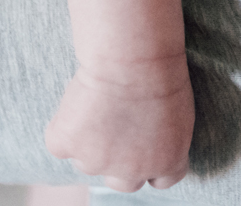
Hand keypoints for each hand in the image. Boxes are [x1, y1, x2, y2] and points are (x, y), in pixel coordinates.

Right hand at [44, 55, 193, 193]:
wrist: (131, 59)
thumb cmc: (161, 71)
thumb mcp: (180, 111)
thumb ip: (163, 137)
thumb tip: (147, 141)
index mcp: (168, 161)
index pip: (161, 180)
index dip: (152, 164)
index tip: (146, 144)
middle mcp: (132, 172)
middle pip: (122, 182)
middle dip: (119, 161)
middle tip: (117, 128)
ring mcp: (97, 163)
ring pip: (87, 162)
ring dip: (90, 143)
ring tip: (99, 104)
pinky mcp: (67, 147)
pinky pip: (60, 143)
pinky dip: (64, 126)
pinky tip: (79, 101)